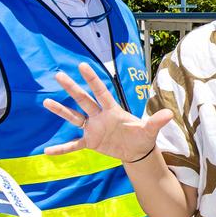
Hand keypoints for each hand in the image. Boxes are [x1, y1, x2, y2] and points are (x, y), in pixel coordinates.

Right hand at [43, 63, 172, 160]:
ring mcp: (93, 128)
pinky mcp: (91, 142)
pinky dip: (62, 148)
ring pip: (74, 117)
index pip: (101, 92)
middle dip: (72, 88)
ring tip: (45, 102)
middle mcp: (100, 116)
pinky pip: (73, 145)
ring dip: (61, 110)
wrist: (137, 150)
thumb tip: (169, 114)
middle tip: (58, 75)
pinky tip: (47, 151)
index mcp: (113, 110)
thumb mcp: (150, 130)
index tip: (82, 66)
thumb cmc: (142, 136)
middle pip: (83, 99)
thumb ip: (156, 121)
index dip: (92, 79)